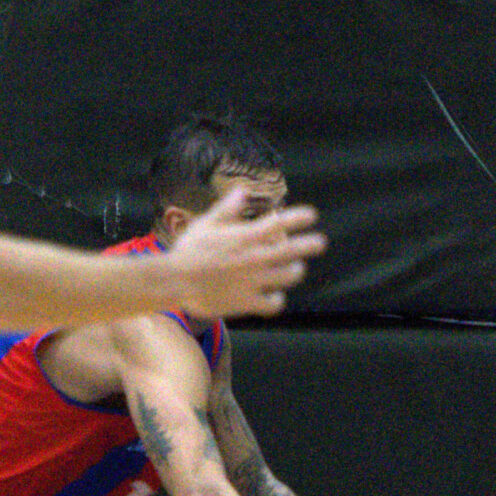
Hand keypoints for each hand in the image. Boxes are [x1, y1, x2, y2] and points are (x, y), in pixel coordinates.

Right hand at [166, 186, 325, 320]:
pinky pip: (272, 304)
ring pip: (287, 276)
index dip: (298, 218)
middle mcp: (254, 258)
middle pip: (291, 250)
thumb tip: (242, 191)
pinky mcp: (248, 302)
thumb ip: (227, 209)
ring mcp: (253, 281)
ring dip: (295, 271)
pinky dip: (276, 300)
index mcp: (245, 237)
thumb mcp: (206, 224)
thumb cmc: (189, 250)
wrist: (175, 281)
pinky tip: (276, 297)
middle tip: (320, 242)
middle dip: (309, 245)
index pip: (279, 224)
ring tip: (297, 268)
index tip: (312, 215)